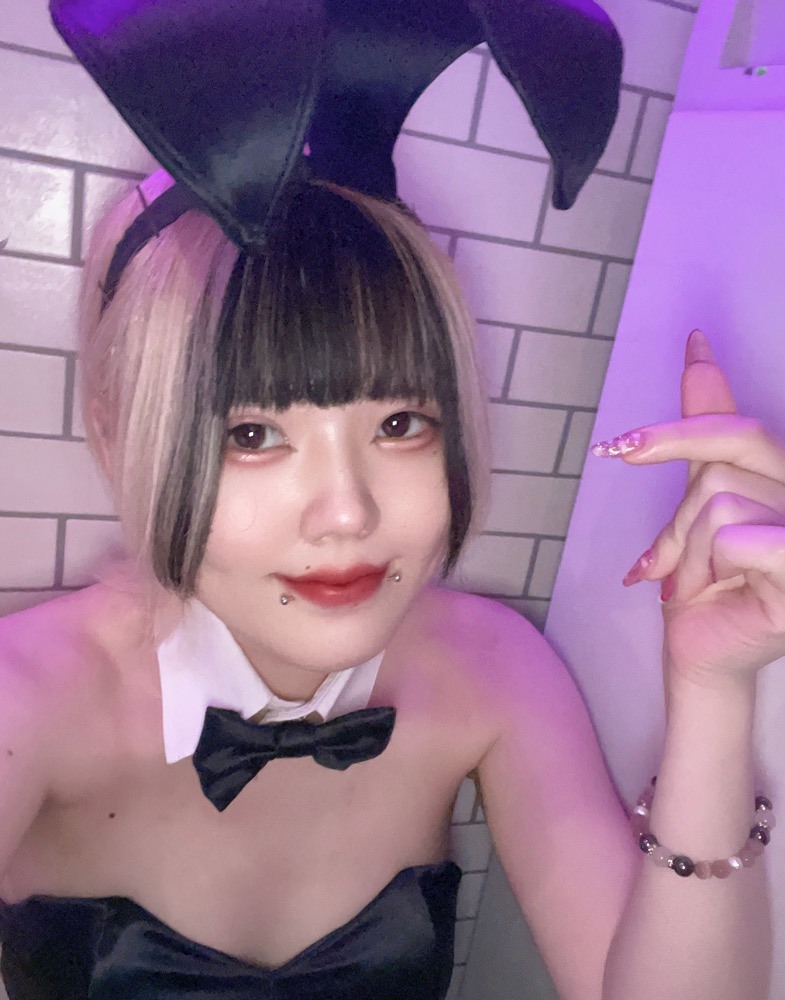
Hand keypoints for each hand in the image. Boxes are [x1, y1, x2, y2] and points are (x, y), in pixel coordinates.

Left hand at [592, 331, 784, 689]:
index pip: (737, 426)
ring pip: (716, 504)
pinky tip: (715, 591)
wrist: (702, 653)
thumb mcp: (689, 507)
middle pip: (721, 460)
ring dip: (685, 552)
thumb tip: (698, 356)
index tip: (688, 346)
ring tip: (696, 583)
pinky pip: (735, 539)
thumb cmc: (699, 584)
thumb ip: (699, 444)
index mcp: (774, 479)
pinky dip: (704, 567)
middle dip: (675, 501)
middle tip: (646, 521)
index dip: (700, 399)